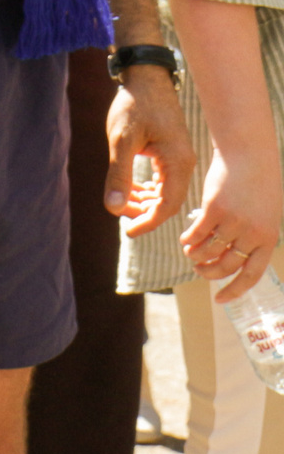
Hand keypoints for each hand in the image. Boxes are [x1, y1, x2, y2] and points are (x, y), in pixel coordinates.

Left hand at [108, 66, 193, 235]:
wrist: (144, 78)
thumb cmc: (133, 105)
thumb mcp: (121, 141)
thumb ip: (119, 175)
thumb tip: (114, 208)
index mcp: (177, 162)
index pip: (168, 205)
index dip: (149, 222)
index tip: (128, 231)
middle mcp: (184, 163)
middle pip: (168, 201)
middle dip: (145, 212)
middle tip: (120, 216)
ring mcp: (179, 158)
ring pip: (165, 192)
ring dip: (144, 201)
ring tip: (121, 203)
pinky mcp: (171, 153)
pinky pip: (163, 180)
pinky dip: (147, 189)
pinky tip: (129, 190)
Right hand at [182, 143, 281, 301]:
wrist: (249, 155)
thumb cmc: (259, 183)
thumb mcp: (267, 213)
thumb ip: (255, 236)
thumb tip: (237, 255)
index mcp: (268, 238)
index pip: (251, 274)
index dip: (234, 290)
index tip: (220, 299)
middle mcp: (251, 234)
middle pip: (226, 265)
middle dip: (209, 273)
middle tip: (199, 271)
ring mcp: (232, 222)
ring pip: (208, 251)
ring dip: (196, 256)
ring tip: (190, 253)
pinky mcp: (213, 210)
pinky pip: (196, 233)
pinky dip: (188, 239)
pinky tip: (185, 239)